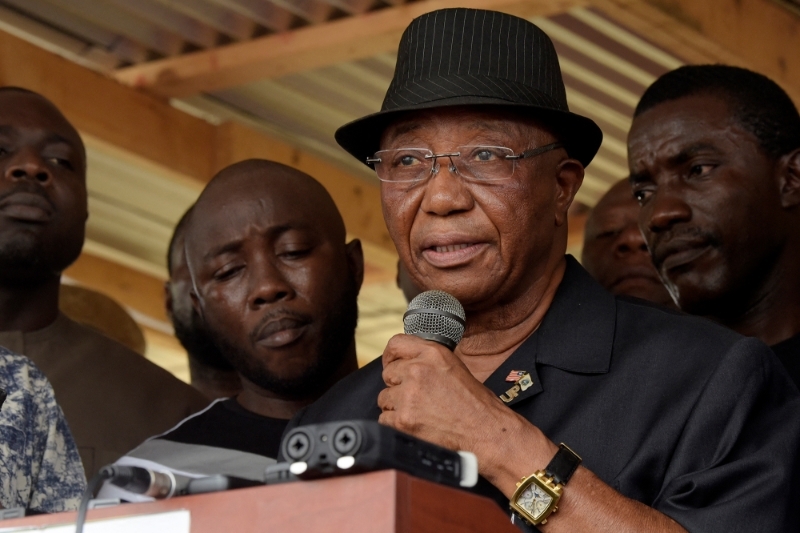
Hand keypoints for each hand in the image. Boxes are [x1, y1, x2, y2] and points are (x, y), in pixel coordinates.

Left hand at [377, 333, 515, 457]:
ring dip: (397, 407)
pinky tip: (417, 426)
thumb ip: (427, 360)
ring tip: (421, 413)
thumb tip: (403, 363)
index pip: (396, 344)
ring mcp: (408, 396)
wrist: (486, 432)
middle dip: (398, 386)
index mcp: (432, 353)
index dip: (391, 357)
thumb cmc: (474, 404)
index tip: (392, 365)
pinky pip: (385, 420)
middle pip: (388, 374)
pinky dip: (397, 425)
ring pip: (384, 398)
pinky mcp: (403, 420)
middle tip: (417, 398)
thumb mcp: (454, 366)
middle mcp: (418, 370)